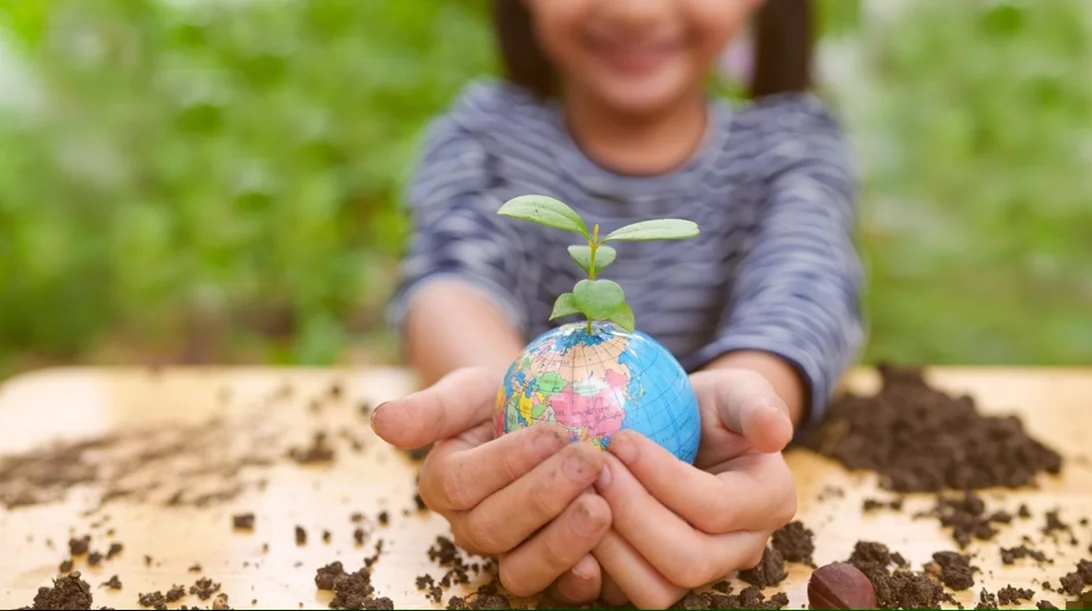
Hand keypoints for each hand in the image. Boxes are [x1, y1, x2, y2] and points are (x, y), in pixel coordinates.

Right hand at [370, 367, 612, 599]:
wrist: (548, 422)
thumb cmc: (505, 402)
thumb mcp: (470, 392)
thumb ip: (431, 408)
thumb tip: (380, 421)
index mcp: (445, 483)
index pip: (463, 482)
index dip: (508, 461)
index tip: (554, 431)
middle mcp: (471, 527)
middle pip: (494, 527)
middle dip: (544, 495)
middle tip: (590, 460)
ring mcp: (510, 555)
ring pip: (522, 568)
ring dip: (563, 541)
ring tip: (603, 506)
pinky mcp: (551, 574)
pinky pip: (559, 591)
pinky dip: (582, 579)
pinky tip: (607, 555)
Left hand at [586, 367, 797, 608]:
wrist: (689, 432)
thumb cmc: (712, 407)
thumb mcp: (737, 391)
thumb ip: (757, 405)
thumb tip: (776, 432)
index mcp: (768, 501)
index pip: (715, 508)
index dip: (663, 478)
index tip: (620, 438)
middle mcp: (741, 548)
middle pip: (689, 561)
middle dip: (633, 515)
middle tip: (595, 469)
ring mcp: (700, 572)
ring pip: (658, 591)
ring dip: (610, 546)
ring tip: (580, 494)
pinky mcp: (659, 580)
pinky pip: (625, 596)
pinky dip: (594, 568)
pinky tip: (568, 521)